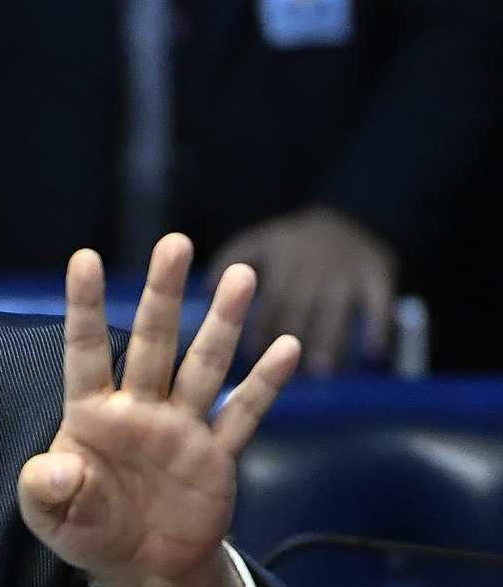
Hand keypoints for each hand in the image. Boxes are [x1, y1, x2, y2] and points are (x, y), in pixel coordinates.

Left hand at [19, 235, 299, 586]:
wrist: (142, 571)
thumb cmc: (87, 530)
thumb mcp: (49, 515)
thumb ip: (45, 489)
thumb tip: (54, 466)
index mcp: (91, 415)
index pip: (86, 352)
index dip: (85, 307)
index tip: (84, 258)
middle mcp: (139, 410)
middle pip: (152, 343)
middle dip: (162, 295)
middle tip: (175, 244)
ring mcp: (181, 428)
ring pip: (203, 366)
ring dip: (221, 323)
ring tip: (239, 275)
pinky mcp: (216, 457)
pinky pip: (241, 416)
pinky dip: (263, 385)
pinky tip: (285, 348)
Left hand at [208, 207, 396, 376]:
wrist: (349, 213)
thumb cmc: (291, 243)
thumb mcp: (260, 240)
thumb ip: (230, 259)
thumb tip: (205, 289)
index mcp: (280, 250)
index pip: (266, 292)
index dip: (261, 323)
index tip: (252, 351)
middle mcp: (312, 259)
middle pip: (299, 303)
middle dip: (291, 336)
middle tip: (285, 373)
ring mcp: (348, 267)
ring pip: (336, 308)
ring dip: (330, 340)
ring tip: (321, 372)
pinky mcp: (379, 273)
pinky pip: (381, 303)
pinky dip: (380, 328)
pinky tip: (375, 355)